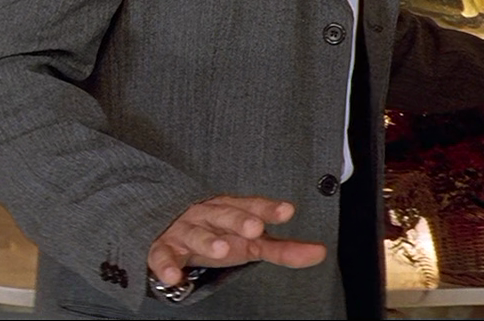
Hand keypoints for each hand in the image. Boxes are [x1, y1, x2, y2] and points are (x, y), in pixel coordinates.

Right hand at [148, 195, 327, 286]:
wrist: (169, 230)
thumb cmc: (218, 234)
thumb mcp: (250, 242)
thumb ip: (284, 249)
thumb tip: (320, 252)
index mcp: (232, 210)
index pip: (252, 206)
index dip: (268, 209)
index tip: (287, 211)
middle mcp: (209, 215)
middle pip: (225, 214)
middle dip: (240, 220)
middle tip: (255, 229)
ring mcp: (184, 230)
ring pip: (195, 233)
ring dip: (208, 240)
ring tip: (221, 250)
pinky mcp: (163, 248)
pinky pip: (162, 255)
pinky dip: (166, 266)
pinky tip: (173, 277)